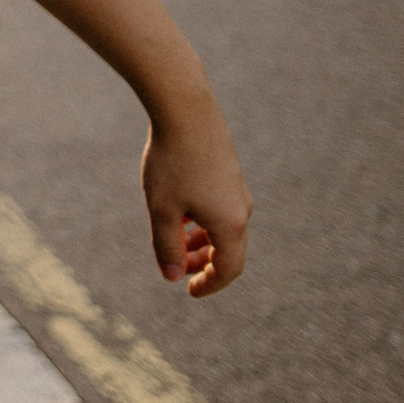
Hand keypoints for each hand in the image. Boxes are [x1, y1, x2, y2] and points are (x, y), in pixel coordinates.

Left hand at [140, 98, 251, 297]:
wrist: (186, 111)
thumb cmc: (171, 162)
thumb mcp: (161, 209)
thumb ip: (166, 246)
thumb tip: (171, 276)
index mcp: (230, 224)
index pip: (228, 269)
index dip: (210, 284)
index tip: (189, 291)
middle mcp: (242, 208)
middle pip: (228, 249)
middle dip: (202, 263)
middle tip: (175, 268)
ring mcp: (237, 189)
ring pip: (223, 227)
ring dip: (200, 241)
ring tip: (174, 240)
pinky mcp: (229, 172)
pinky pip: (220, 207)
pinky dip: (202, 220)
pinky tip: (179, 210)